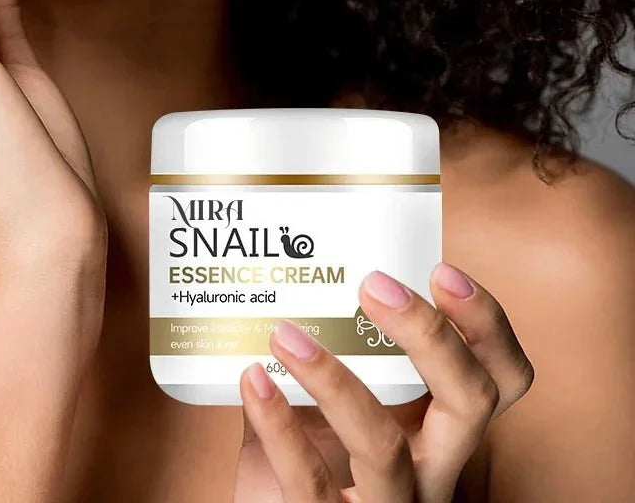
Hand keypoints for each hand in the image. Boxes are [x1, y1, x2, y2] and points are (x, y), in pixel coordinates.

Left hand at [232, 262, 534, 501]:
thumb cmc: (306, 464)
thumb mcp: (326, 404)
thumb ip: (318, 352)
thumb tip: (283, 274)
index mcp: (437, 428)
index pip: (499, 378)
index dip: (487, 326)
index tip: (442, 272)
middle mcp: (430, 470)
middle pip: (471, 402)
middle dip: (432, 336)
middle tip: (373, 283)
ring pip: (386, 446)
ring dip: (333, 380)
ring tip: (284, 333)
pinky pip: (310, 479)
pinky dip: (278, 425)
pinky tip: (253, 381)